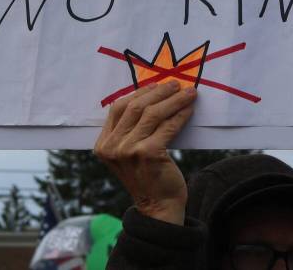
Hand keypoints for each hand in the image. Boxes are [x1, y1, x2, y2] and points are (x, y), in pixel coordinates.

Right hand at [95, 81, 196, 225]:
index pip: (117, 108)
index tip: (156, 85)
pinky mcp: (148, 153)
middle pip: (135, 107)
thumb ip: (129, 131)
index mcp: (103, 145)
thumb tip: (150, 96)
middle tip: (176, 84)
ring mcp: (128, 150)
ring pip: (152, 113)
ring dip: (173, 100)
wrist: (157, 207)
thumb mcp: (127, 154)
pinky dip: (180, 115)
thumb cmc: (146, 177)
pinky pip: (167, 126)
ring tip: (188, 93)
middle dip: (158, 92)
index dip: (138, 93)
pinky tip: (189, 110)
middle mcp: (112, 147)